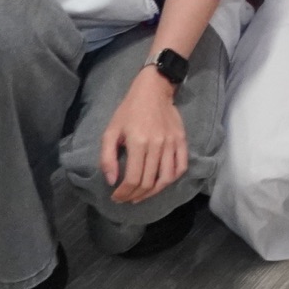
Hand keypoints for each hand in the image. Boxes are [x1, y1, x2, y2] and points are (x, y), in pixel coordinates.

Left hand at [99, 63, 192, 203]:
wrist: (154, 90)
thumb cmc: (129, 111)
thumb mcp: (110, 131)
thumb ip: (107, 157)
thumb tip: (112, 181)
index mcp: (138, 143)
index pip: (133, 178)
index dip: (123, 193)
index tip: (116, 197)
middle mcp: (157, 145)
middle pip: (148, 181)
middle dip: (135, 195)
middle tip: (126, 198)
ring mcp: (172, 143)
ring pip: (166, 178)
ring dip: (153, 192)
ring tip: (142, 195)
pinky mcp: (181, 141)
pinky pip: (181, 167)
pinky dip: (171, 179)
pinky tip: (161, 183)